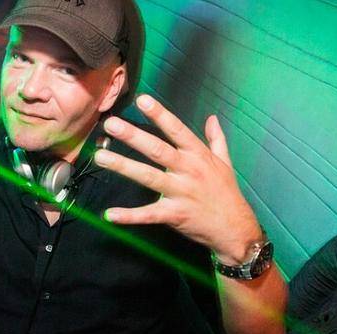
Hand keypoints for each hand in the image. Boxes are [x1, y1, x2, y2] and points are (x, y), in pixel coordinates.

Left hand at [94, 94, 260, 264]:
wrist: (235, 229)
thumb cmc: (227, 194)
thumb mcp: (225, 163)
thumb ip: (216, 139)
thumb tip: (212, 118)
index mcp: (198, 156)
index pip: (177, 130)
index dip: (160, 114)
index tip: (142, 100)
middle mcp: (188, 171)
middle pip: (157, 150)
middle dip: (133, 136)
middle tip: (111, 124)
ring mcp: (181, 192)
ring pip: (148, 177)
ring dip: (123, 166)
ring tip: (101, 157)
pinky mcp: (174, 215)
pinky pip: (148, 214)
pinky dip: (129, 216)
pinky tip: (109, 214)